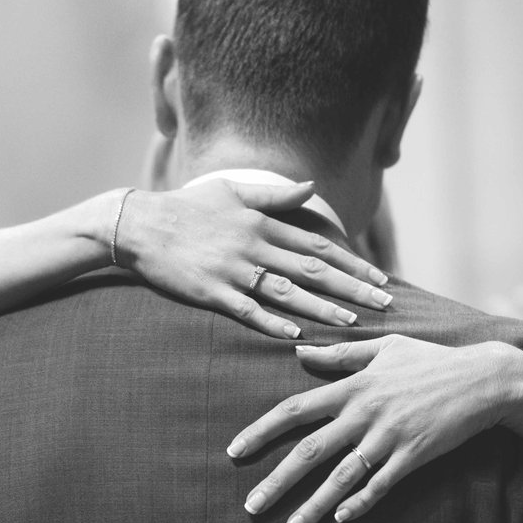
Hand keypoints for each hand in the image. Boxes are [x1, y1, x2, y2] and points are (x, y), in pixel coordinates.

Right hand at [115, 179, 392, 338]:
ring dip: (321, 308)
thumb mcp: (232, 192)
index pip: (319, 246)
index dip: (353, 263)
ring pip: (287, 291)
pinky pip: (246, 310)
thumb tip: (312, 187)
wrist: (138, 225)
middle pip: (313, 270)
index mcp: (262, 223)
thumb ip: (275, 196)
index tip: (380, 278)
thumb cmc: (186, 208)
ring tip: (351, 323)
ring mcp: (233, 270)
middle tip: (385, 305)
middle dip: (352, 288)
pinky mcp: (210, 292)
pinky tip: (296, 336)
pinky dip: (272, 322)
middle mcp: (254, 246)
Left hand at [227, 335, 522, 522]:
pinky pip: (381, 484)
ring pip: (341, 476)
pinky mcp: (415, 455)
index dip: (262, 431)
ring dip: (314, 505)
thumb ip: (340, 354)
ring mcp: (390, 436)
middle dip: (276, 482)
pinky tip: (341, 520)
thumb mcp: (384, 347)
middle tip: (250, 507)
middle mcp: (365, 412)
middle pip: (310, 451)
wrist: (484, 379)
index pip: (295, 409)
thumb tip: (299, 352)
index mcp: (353, 385)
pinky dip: (360, 503)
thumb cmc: (432, 360)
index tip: (235, 452)